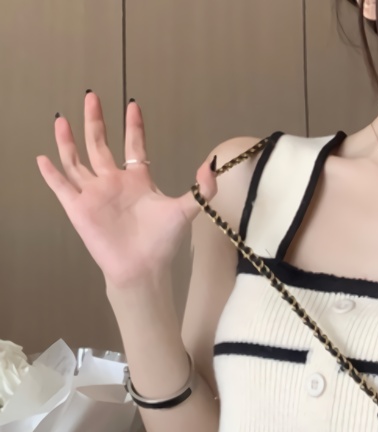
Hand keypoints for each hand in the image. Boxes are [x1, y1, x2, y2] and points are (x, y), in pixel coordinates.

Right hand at [37, 92, 216, 288]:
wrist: (142, 267)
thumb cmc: (162, 242)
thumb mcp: (186, 211)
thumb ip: (201, 190)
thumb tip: (212, 165)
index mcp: (138, 180)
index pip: (134, 146)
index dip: (134, 126)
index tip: (133, 105)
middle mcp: (114, 183)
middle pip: (100, 145)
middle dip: (96, 121)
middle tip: (92, 95)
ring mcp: (94, 194)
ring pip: (76, 161)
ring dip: (67, 141)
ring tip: (61, 119)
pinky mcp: (78, 208)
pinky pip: (61, 187)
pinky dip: (51, 173)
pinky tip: (42, 159)